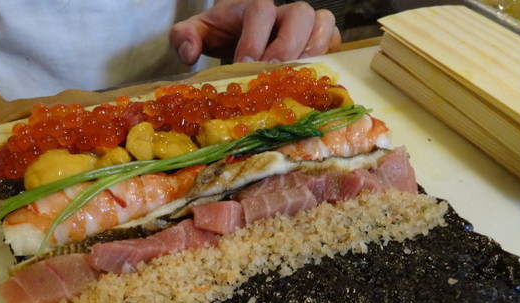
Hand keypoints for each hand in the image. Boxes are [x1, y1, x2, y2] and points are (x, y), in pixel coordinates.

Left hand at [169, 0, 340, 64]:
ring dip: (314, 50)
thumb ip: (184, 37)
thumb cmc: (221, 34)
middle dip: (287, 45)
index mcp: (253, 6)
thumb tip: (189, 54)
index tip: (245, 65)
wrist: (239, 35)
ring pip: (323, 23)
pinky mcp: (321, 41)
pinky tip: (311, 79)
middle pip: (300, 13)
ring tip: (298, 76)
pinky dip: (328, 58)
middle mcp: (284, 12)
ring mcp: (306, 24)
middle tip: (274, 73)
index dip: (255, 38)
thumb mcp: (197, 32)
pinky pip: (335, 42)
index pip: (260, 11)